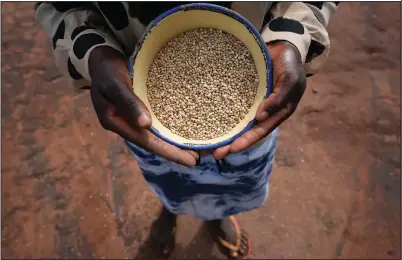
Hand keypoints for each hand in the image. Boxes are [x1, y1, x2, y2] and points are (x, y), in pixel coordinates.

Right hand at [88, 46, 197, 166]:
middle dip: (173, 152)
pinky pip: (155, 124)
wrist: (101, 59)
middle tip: (196, 160)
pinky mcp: (138, 111)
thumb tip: (145, 124)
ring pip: (154, 135)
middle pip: (151, 142)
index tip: (188, 161)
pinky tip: (181, 133)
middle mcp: (124, 125)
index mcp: (115, 122)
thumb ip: (128, 103)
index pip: (144, 141)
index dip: (166, 151)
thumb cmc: (106, 70)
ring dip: (172, 143)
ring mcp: (131, 119)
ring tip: (193, 151)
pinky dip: (168, 129)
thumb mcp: (114, 84)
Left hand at [213, 41, 306, 159]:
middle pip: (246, 131)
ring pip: (237, 121)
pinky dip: (222, 114)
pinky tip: (209, 120)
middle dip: (232, 143)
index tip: (232, 149)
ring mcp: (252, 102)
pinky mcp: (243, 93)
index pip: (261, 131)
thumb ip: (279, 98)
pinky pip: (232, 105)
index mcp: (276, 113)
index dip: (247, 140)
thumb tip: (261, 117)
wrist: (282, 45)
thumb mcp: (290, 80)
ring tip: (209, 144)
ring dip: (225, 132)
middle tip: (215, 154)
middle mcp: (263, 111)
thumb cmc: (290, 64)